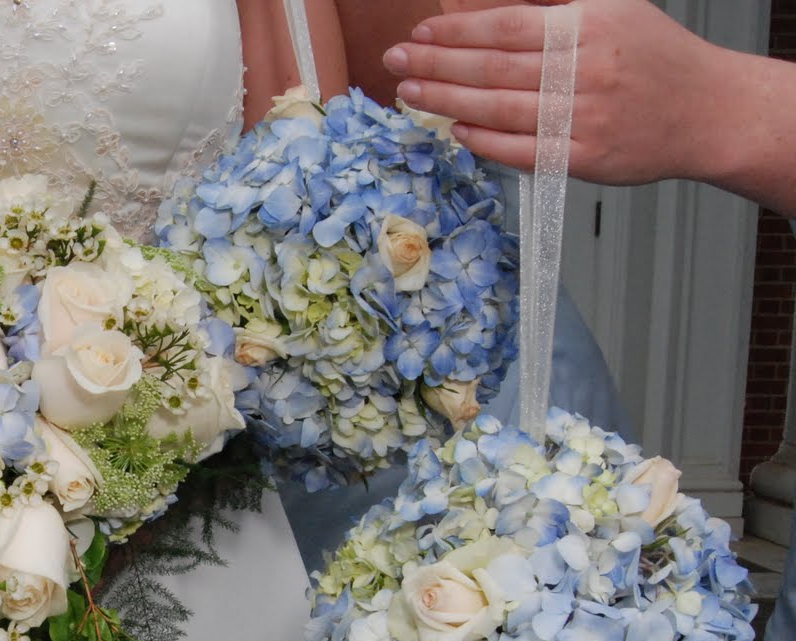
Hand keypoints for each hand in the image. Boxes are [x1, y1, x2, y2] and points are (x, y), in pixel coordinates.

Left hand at [382, 0, 735, 186]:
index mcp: (591, 27)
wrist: (709, 112)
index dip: (457, 31)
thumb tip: (487, 15)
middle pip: (494, 68)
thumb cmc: (655, 60)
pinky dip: (485, 141)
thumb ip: (554, 12)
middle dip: (437, 64)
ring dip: (448, 102)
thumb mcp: (613, 11)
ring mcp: (587, 118)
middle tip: (398, 61)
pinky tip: (456, 131)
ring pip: (501, 110)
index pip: (506, 27)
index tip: (421, 33)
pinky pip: (523, 151)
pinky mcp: (587, 159)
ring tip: (411, 94)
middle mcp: (588, 70)